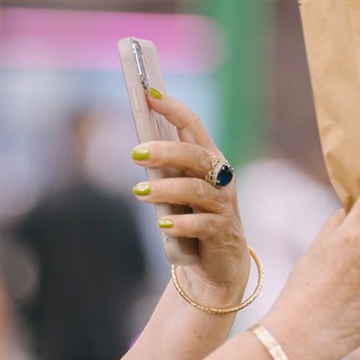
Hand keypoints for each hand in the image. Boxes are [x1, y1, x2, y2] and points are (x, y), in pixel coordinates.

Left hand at [130, 94, 250, 307]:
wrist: (218, 265)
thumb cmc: (192, 217)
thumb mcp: (177, 190)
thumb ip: (164, 169)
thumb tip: (138, 149)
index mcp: (209, 159)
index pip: (193, 126)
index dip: (174, 109)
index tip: (151, 94)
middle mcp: (220, 178)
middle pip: (195, 156)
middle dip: (166, 151)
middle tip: (136, 153)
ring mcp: (223, 205)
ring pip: (196, 189)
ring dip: (166, 189)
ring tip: (138, 192)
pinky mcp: (222, 233)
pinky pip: (201, 224)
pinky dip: (181, 223)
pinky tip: (163, 225)